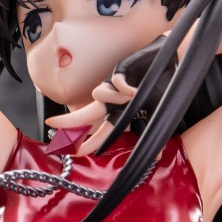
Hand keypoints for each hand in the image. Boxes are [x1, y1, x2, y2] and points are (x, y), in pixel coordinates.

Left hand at [60, 42, 175, 154]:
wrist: (170, 65)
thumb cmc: (160, 90)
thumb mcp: (155, 116)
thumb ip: (151, 135)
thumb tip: (158, 157)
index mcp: (118, 114)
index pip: (97, 131)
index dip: (83, 141)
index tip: (69, 151)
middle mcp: (112, 102)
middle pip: (86, 114)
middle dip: (70, 121)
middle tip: (52, 125)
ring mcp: (114, 86)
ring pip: (100, 95)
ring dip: (113, 98)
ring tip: (132, 96)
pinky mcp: (121, 70)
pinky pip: (116, 81)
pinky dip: (124, 87)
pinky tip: (134, 90)